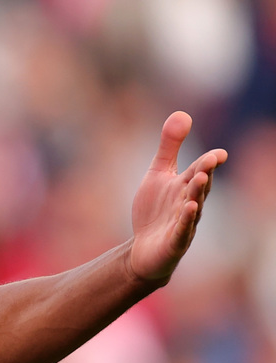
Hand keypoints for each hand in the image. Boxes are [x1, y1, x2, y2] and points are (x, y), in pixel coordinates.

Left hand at [128, 112, 226, 285]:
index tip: (219, 153)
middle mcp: (189, 203)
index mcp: (186, 186)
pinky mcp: (174, 241)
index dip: (208, 162)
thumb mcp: (158, 173)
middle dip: (204, 173)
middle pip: (199, 187)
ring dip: (197, 194)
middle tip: (209, 160)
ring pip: (193, 207)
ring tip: (200, 179)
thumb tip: (183, 113)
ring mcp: (183, 223)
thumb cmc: (155, 210)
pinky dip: (185, 220)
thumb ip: (169, 146)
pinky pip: (182, 230)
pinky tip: (188, 208)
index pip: (199, 171)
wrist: (144, 249)